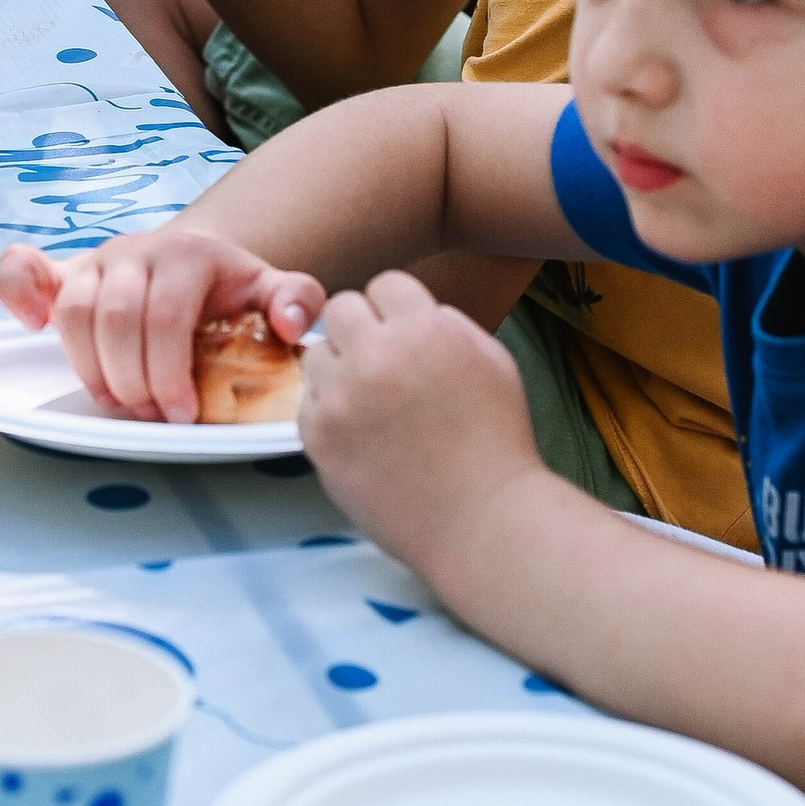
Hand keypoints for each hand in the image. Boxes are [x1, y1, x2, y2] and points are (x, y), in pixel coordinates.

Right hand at [0, 225, 325, 424]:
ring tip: (119, 401)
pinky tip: (32, 328)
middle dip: (131, 380)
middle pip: (115, 319)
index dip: (167, 373)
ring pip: (73, 312)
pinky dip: (17, 295)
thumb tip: (292, 323)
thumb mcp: (272, 292)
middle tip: (150, 414)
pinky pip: (22, 270)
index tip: (180, 415)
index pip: (166, 316)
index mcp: (188, 253)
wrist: (196, 263)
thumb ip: (297, 301)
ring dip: (90, 368)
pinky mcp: (63, 271)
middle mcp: (136, 248)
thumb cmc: (231, 292)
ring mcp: (95, 259)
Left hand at [295, 270, 545, 571]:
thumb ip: (446, 325)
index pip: (384, 285)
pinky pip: (308, 403)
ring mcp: (343, 397)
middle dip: (361, 333)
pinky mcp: (319, 437)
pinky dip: (330, 413)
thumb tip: (409, 312)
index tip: (405, 338)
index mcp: (425, 329)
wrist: (482, 520)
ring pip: (317, 355)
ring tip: (372, 405)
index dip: (396, 312)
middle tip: (383, 367)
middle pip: (341, 309)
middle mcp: (377, 355)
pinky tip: (362, 435)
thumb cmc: (496, 446)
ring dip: (339, 371)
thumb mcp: (492, 361)